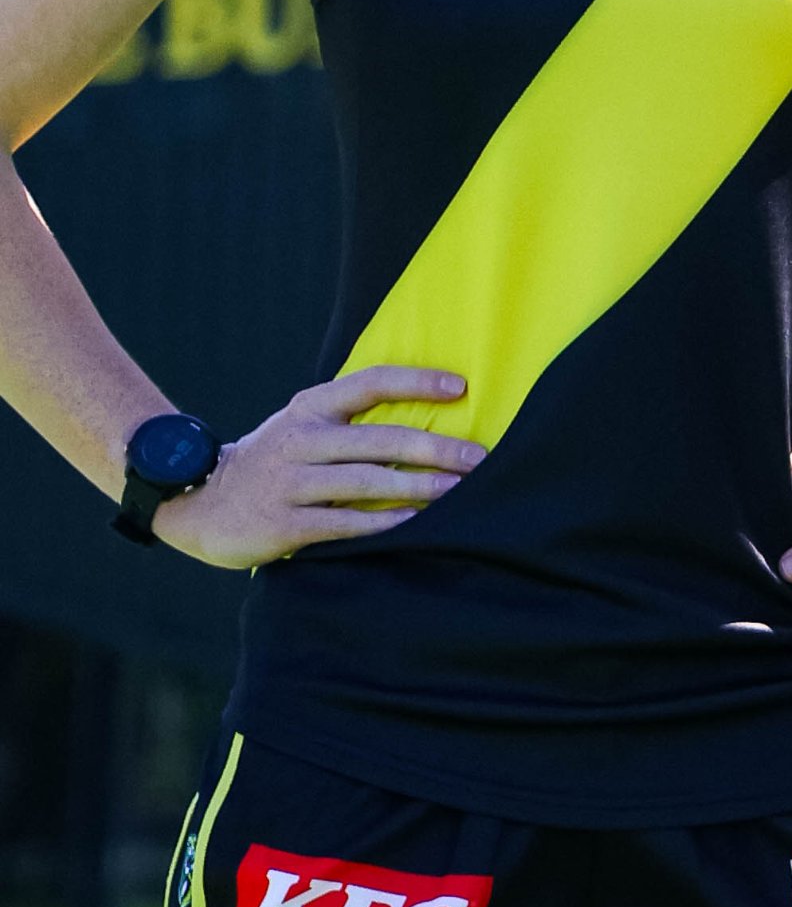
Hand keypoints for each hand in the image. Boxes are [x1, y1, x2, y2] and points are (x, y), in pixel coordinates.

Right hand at [154, 365, 485, 569]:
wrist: (198, 503)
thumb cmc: (274, 462)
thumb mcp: (302, 427)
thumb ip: (350, 420)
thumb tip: (428, 416)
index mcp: (310, 407)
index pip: (370, 382)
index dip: (417, 382)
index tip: (461, 388)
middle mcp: (301, 438)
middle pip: (378, 439)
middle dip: (434, 448)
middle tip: (478, 459)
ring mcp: (290, 482)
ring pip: (366, 482)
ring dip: (418, 487)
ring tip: (458, 493)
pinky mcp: (284, 523)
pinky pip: (343, 523)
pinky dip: (382, 523)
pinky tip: (414, 524)